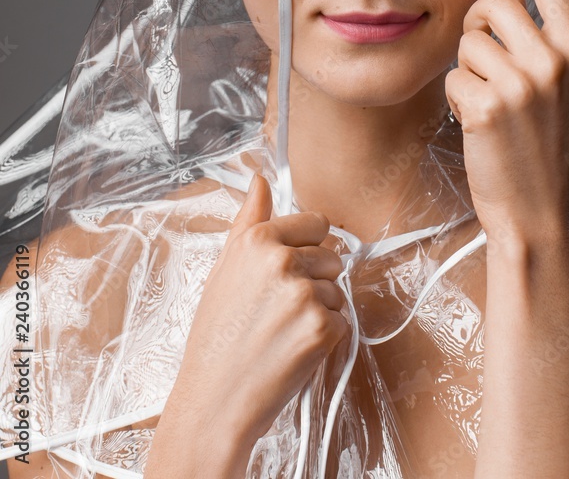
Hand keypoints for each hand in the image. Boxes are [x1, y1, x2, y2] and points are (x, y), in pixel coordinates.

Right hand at [159, 173, 349, 460]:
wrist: (214, 400)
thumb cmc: (216, 336)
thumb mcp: (224, 268)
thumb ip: (248, 220)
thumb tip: (260, 179)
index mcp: (258, 239)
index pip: (316, 223)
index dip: (306, 249)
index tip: (287, 272)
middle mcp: (282, 260)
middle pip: (332, 256)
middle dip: (315, 281)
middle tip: (278, 310)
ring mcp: (304, 293)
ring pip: (338, 290)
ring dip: (320, 311)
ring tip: (282, 332)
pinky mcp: (323, 327)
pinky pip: (342, 321)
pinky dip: (325, 338)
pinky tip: (293, 350)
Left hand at [444, 0, 568, 244]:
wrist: (542, 217)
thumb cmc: (550, 153)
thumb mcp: (566, 88)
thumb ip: (545, 38)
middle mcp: (554, 61)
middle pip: (494, 1)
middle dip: (477, 20)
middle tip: (482, 52)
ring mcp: (519, 85)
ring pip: (467, 41)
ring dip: (468, 67)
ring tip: (489, 101)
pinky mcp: (484, 107)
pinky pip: (452, 77)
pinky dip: (456, 98)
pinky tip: (478, 124)